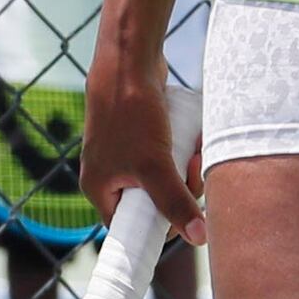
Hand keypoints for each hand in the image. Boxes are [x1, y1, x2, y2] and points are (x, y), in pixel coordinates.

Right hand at [82, 46, 200, 243]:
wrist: (128, 62)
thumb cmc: (132, 114)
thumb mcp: (155, 166)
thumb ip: (175, 203)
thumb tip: (199, 237)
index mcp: (100, 188)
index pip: (131, 226)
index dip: (160, 226)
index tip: (186, 213)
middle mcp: (108, 174)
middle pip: (153, 202)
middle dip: (180, 190)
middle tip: (194, 171)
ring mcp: (123, 153)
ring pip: (164, 177)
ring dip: (185, 169)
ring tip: (197, 150)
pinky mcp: (139, 134)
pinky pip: (165, 155)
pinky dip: (181, 151)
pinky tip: (195, 140)